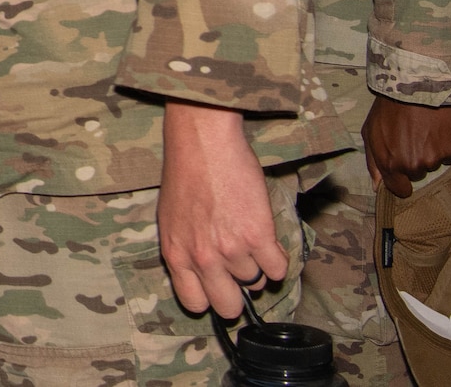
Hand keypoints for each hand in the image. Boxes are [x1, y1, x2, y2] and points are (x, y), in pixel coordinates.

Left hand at [158, 100, 287, 317]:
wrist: (202, 143)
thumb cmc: (185, 175)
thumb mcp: (172, 219)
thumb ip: (185, 250)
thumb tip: (202, 273)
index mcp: (175, 253)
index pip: (194, 303)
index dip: (209, 299)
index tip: (218, 290)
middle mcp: (201, 257)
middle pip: (228, 306)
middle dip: (238, 296)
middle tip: (242, 276)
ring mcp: (230, 249)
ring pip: (255, 281)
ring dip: (256, 265)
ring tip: (249, 239)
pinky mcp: (258, 236)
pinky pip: (278, 269)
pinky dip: (279, 260)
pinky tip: (269, 242)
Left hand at [364, 94, 450, 196]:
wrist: (414, 87)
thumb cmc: (389, 108)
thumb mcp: (371, 132)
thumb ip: (373, 162)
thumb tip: (378, 186)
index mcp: (391, 163)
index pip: (400, 189)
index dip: (401, 182)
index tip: (403, 173)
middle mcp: (413, 164)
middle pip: (417, 173)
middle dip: (414, 159)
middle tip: (410, 137)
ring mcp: (435, 158)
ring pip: (434, 163)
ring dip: (430, 151)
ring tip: (422, 129)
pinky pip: (449, 154)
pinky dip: (445, 144)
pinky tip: (436, 128)